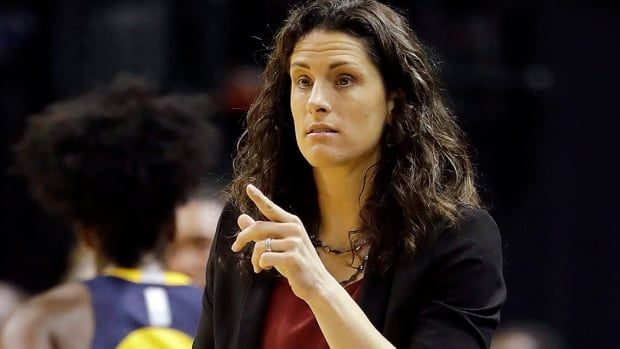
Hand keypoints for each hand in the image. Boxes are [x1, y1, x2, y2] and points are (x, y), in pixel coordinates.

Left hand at [231, 184, 331, 300]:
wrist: (316, 283)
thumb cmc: (295, 263)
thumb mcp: (278, 245)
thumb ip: (260, 232)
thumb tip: (241, 217)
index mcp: (291, 222)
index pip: (271, 208)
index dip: (259, 197)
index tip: (248, 187)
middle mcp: (294, 229)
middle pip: (258, 227)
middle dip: (242, 238)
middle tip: (235, 247)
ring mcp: (295, 242)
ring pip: (260, 245)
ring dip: (254, 259)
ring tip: (258, 266)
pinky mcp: (293, 257)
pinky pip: (265, 257)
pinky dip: (260, 265)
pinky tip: (266, 269)